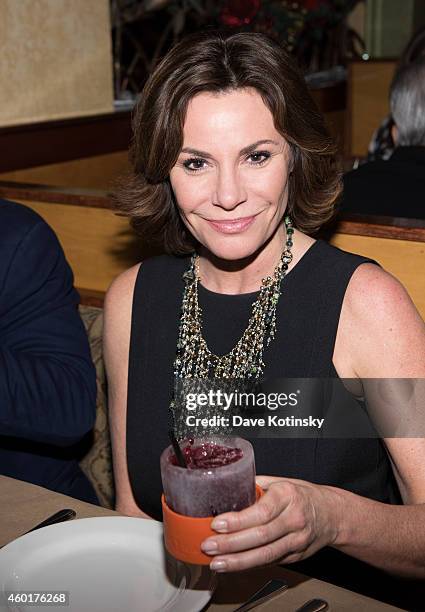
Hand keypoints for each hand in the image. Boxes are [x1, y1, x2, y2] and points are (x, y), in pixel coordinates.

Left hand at [201, 475, 341, 571]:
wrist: (332, 514)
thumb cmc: (302, 495)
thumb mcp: (280, 482)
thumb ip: (256, 485)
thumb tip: (226, 488)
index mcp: (288, 495)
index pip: (260, 512)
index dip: (237, 521)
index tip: (216, 524)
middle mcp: (294, 519)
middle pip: (260, 536)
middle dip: (231, 544)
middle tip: (208, 546)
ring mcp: (297, 541)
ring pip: (265, 555)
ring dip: (238, 561)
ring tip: (216, 562)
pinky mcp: (296, 556)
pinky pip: (270, 562)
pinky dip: (250, 565)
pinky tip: (233, 565)